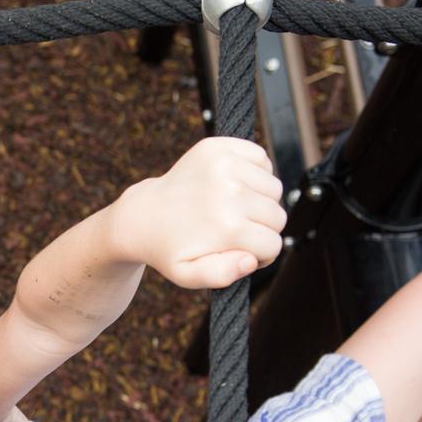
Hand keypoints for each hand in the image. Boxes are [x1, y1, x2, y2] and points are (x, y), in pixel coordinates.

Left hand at [107, 138, 286, 289]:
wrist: (143, 215)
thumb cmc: (170, 248)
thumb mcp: (187, 275)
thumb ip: (222, 275)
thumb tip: (251, 260)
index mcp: (227, 227)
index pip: (274, 243)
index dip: (262, 254)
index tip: (242, 252)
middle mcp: (229, 191)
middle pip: (278, 216)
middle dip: (262, 229)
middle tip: (236, 232)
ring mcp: (223, 164)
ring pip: (274, 188)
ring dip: (261, 201)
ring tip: (234, 209)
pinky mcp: (218, 146)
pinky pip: (262, 158)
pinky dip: (255, 172)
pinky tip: (233, 186)